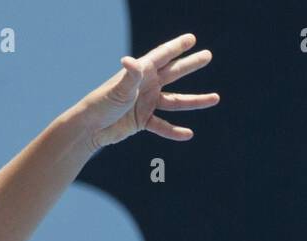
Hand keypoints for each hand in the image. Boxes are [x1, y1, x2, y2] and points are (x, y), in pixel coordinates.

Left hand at [78, 33, 219, 150]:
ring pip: (175, 101)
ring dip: (195, 100)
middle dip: (190, 64)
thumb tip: (131, 61)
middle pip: (174, 73)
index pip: (163, 56)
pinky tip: (188, 134)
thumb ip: (130, 76)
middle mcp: (146, 85)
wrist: (91, 128)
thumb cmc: (102, 103)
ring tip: (215, 98)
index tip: (192, 39)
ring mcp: (146, 103)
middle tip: (208, 56)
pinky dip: (174, 131)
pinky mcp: (143, 121)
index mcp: (141, 72)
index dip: (177, 46)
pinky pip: (163, 126)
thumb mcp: (119, 89)